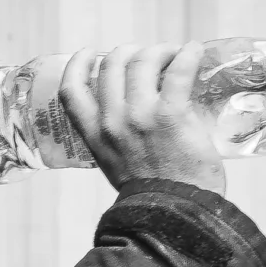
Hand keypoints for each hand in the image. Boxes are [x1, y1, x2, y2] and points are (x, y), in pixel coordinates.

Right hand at [57, 43, 228, 195]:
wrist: (176, 215)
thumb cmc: (153, 194)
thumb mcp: (117, 164)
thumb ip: (115, 137)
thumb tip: (134, 107)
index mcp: (95, 136)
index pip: (71, 90)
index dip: (78, 64)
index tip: (90, 52)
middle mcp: (112, 122)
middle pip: (113, 64)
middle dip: (132, 52)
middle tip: (151, 56)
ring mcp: (140, 116)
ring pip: (143, 60)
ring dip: (161, 50)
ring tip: (176, 54)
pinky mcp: (171, 115)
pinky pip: (178, 70)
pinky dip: (187, 54)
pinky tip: (194, 51)